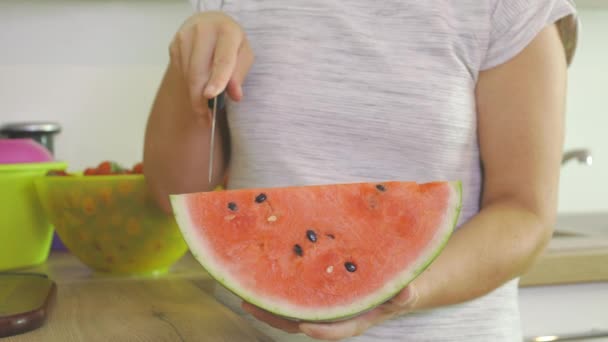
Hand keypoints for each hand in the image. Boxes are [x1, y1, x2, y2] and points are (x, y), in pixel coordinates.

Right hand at [169, 10, 253, 115]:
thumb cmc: (231, 42)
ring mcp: (185, 37)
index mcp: (227, 31)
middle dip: (200, 99)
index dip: (217, 79)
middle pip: (198, 72)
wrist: (209, 23)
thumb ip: (239, 74)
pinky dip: (189, 86)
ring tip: (204, 108)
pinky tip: (197, 88)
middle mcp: (203, 30)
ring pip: (187, 76)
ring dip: (194, 96)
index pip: (222, 59)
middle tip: (206, 119)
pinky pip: (180, 73)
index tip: (211, 97)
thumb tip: (235, 95)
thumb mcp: (244, 54)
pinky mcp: (174, 45)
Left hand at [241, 284, 418, 340]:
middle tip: (252, 305)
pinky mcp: (313, 290)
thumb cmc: (398, 289)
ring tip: (244, 293)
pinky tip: (259, 272)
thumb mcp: (406, 291)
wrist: (390, 282)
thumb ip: (405, 293)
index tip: (305, 325)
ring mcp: (321, 303)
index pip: (335, 328)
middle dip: (276, 315)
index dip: (321, 329)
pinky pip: (292, 291)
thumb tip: (406, 290)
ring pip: (291, 308)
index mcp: (354, 318)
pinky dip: (276, 285)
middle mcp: (332, 314)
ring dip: (268, 302)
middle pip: (301, 320)